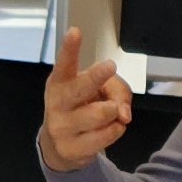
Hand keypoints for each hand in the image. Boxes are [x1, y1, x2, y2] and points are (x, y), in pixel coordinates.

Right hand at [37, 28, 135, 171]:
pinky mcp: (71, 149)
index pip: (64, 63)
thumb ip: (115, 90)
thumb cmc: (81, 108)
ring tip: (111, 112)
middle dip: (96, 76)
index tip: (75, 32)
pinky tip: (110, 128)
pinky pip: (105, 136)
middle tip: (109, 66)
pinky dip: (116, 130)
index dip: (69, 48)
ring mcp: (62, 127)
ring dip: (113, 111)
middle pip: (80, 88)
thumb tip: (123, 114)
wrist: (60, 146)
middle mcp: (57, 102)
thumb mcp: (97, 92)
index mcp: (60, 81)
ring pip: (101, 114)